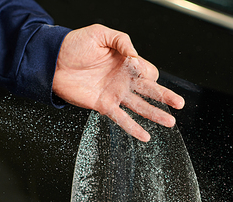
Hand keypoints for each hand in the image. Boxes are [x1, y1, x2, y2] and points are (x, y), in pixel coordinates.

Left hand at [52, 24, 184, 141]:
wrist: (53, 60)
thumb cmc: (75, 44)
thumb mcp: (101, 34)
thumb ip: (122, 41)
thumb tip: (136, 56)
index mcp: (126, 63)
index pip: (147, 71)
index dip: (147, 71)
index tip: (138, 67)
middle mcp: (123, 80)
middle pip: (150, 90)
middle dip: (166, 97)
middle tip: (179, 104)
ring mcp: (115, 94)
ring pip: (140, 107)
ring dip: (155, 115)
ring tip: (169, 123)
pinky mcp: (104, 105)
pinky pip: (121, 119)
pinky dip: (133, 128)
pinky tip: (145, 136)